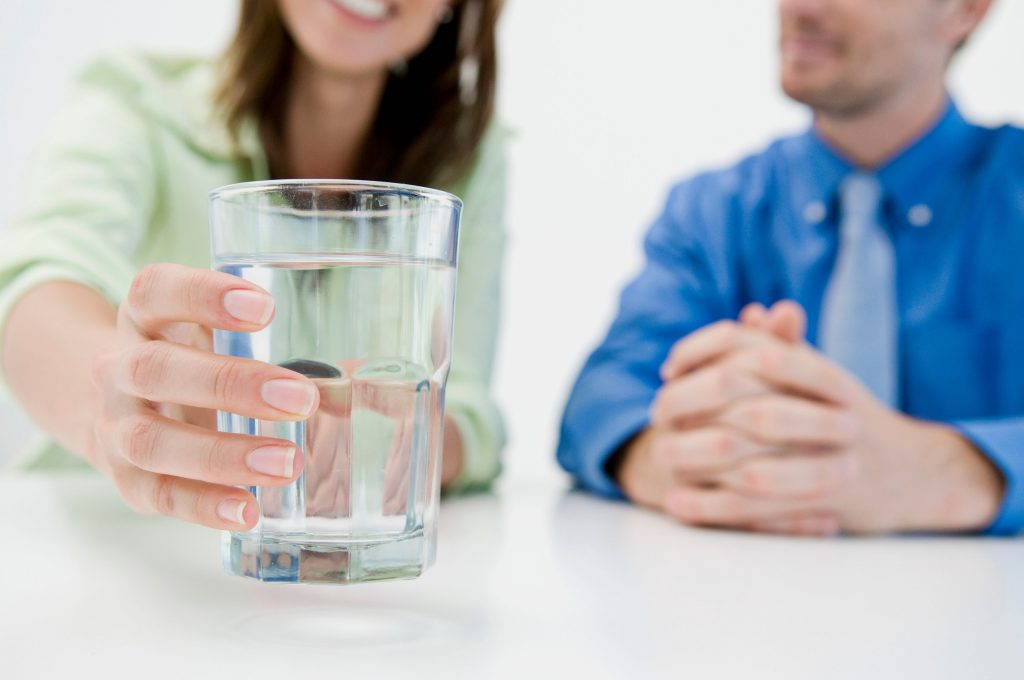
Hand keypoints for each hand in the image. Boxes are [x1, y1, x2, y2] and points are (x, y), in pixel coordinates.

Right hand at [89, 263, 317, 529]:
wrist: (118, 406)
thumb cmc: (194, 361)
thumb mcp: (218, 335)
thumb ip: (279, 344)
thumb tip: (374, 376)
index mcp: (145, 319)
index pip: (156, 292)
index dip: (204, 295)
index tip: (266, 308)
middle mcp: (119, 369)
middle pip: (157, 370)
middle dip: (231, 385)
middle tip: (301, 397)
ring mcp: (116, 427)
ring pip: (153, 441)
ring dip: (223, 454)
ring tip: (288, 462)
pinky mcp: (127, 478)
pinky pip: (158, 494)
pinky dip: (203, 504)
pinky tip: (249, 509)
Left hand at [618, 302, 1004, 534]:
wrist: (909, 473)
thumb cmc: (848, 416)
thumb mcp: (822, 375)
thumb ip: (785, 345)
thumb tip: (750, 312)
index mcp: (827, 378)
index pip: (758, 351)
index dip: (704, 356)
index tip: (668, 370)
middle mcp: (833, 417)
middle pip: (750, 408)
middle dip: (693, 410)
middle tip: (657, 414)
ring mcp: (832, 463)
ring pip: (753, 463)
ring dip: (697, 460)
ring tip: (658, 456)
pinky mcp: (823, 507)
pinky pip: (757, 510)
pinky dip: (711, 507)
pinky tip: (676, 502)